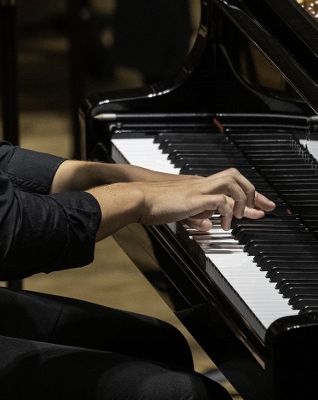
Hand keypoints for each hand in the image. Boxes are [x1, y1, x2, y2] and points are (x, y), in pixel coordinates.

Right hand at [137, 168, 274, 231]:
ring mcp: (198, 188)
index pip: (229, 184)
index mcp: (198, 185)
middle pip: (236, 176)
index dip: (248, 194)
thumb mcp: (179, 211)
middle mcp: (200, 183)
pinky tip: (224, 224)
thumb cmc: (152, 205)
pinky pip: (221, 200)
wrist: (138, 198)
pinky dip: (228, 212)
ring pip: (232, 183)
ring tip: (240, 216)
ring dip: (242, 200)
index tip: (260, 206)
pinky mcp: (194, 198)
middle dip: (253, 192)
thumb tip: (208, 224)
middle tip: (261, 209)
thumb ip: (195, 216)